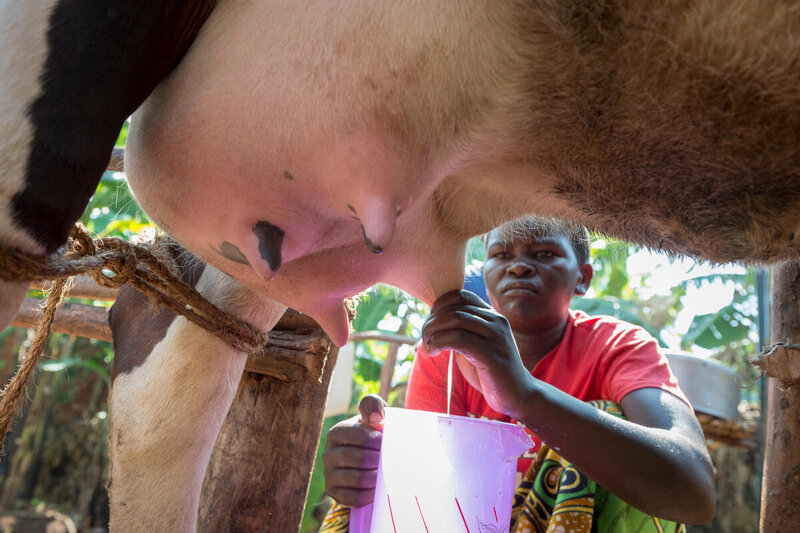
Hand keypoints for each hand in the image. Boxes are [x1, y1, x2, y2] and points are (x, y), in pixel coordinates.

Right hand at [322, 394, 386, 506]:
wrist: (371, 456)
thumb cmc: (375, 432)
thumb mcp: (375, 413)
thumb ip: (373, 405)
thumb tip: (375, 420)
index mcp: (337, 432)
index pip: (356, 435)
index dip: (376, 439)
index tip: (387, 442)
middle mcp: (328, 453)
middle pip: (356, 458)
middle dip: (377, 459)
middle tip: (390, 460)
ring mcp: (329, 474)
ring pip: (355, 479)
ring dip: (376, 477)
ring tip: (387, 474)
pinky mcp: (334, 492)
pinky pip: (353, 498)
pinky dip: (370, 494)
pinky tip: (379, 488)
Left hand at [421, 290, 532, 416]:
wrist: (518, 395)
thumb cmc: (491, 372)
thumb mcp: (473, 346)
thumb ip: (458, 333)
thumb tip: (429, 326)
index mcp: (492, 316)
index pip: (460, 296)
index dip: (439, 307)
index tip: (431, 324)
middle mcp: (496, 321)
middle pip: (454, 308)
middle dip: (432, 321)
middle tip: (425, 338)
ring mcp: (496, 336)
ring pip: (455, 319)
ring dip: (433, 331)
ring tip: (428, 346)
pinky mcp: (492, 354)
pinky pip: (459, 339)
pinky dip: (440, 342)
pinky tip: (433, 351)